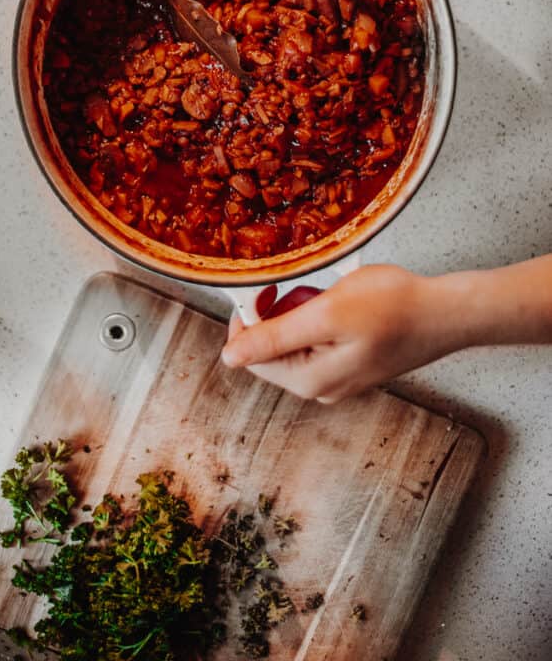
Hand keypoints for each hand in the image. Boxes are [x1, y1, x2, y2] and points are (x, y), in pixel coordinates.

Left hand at [221, 265, 467, 401]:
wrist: (445, 312)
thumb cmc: (394, 308)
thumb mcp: (325, 314)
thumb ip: (275, 336)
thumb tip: (230, 357)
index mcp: (308, 381)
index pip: (249, 354)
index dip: (250, 315)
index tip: (266, 286)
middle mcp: (319, 388)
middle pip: (272, 348)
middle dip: (281, 312)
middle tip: (309, 289)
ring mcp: (338, 379)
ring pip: (296, 340)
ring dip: (303, 311)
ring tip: (331, 296)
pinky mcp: (353, 364)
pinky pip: (319, 338)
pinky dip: (323, 316)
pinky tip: (346, 304)